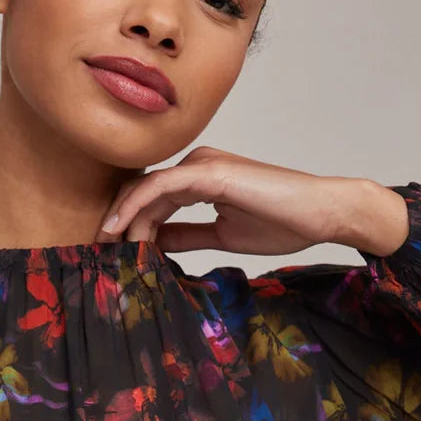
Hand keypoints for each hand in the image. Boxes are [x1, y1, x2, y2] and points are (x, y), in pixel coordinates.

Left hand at [95, 148, 409, 259]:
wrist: (320, 213)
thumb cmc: (283, 223)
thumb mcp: (223, 236)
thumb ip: (189, 236)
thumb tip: (158, 245)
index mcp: (201, 177)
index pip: (153, 200)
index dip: (130, 226)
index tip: (114, 255)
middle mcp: (197, 164)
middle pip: (143, 192)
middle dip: (118, 222)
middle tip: (99, 253)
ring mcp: (202, 164)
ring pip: (147, 190)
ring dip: (125, 221)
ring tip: (109, 249)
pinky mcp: (209, 171)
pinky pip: (161, 187)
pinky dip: (137, 208)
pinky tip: (122, 231)